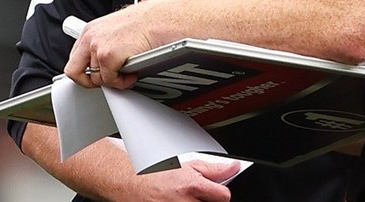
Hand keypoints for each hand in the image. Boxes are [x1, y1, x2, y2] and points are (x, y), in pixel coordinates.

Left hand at [64, 2, 156, 88]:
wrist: (158, 19)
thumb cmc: (145, 22)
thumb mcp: (115, 30)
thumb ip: (104, 45)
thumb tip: (101, 63)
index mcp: (90, 30)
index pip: (75, 58)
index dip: (86, 71)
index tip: (97, 74)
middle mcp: (90, 38)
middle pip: (73, 71)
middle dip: (89, 81)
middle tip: (107, 80)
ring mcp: (97, 47)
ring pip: (96, 79)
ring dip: (113, 80)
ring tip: (127, 72)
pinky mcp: (108, 56)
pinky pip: (110, 81)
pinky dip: (122, 81)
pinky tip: (132, 72)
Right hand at [123, 160, 238, 201]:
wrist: (131, 184)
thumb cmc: (157, 174)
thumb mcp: (187, 165)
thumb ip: (213, 169)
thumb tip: (234, 167)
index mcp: (192, 186)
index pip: (224, 196)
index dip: (221, 193)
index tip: (217, 192)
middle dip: (206, 201)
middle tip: (195, 196)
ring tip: (185, 199)